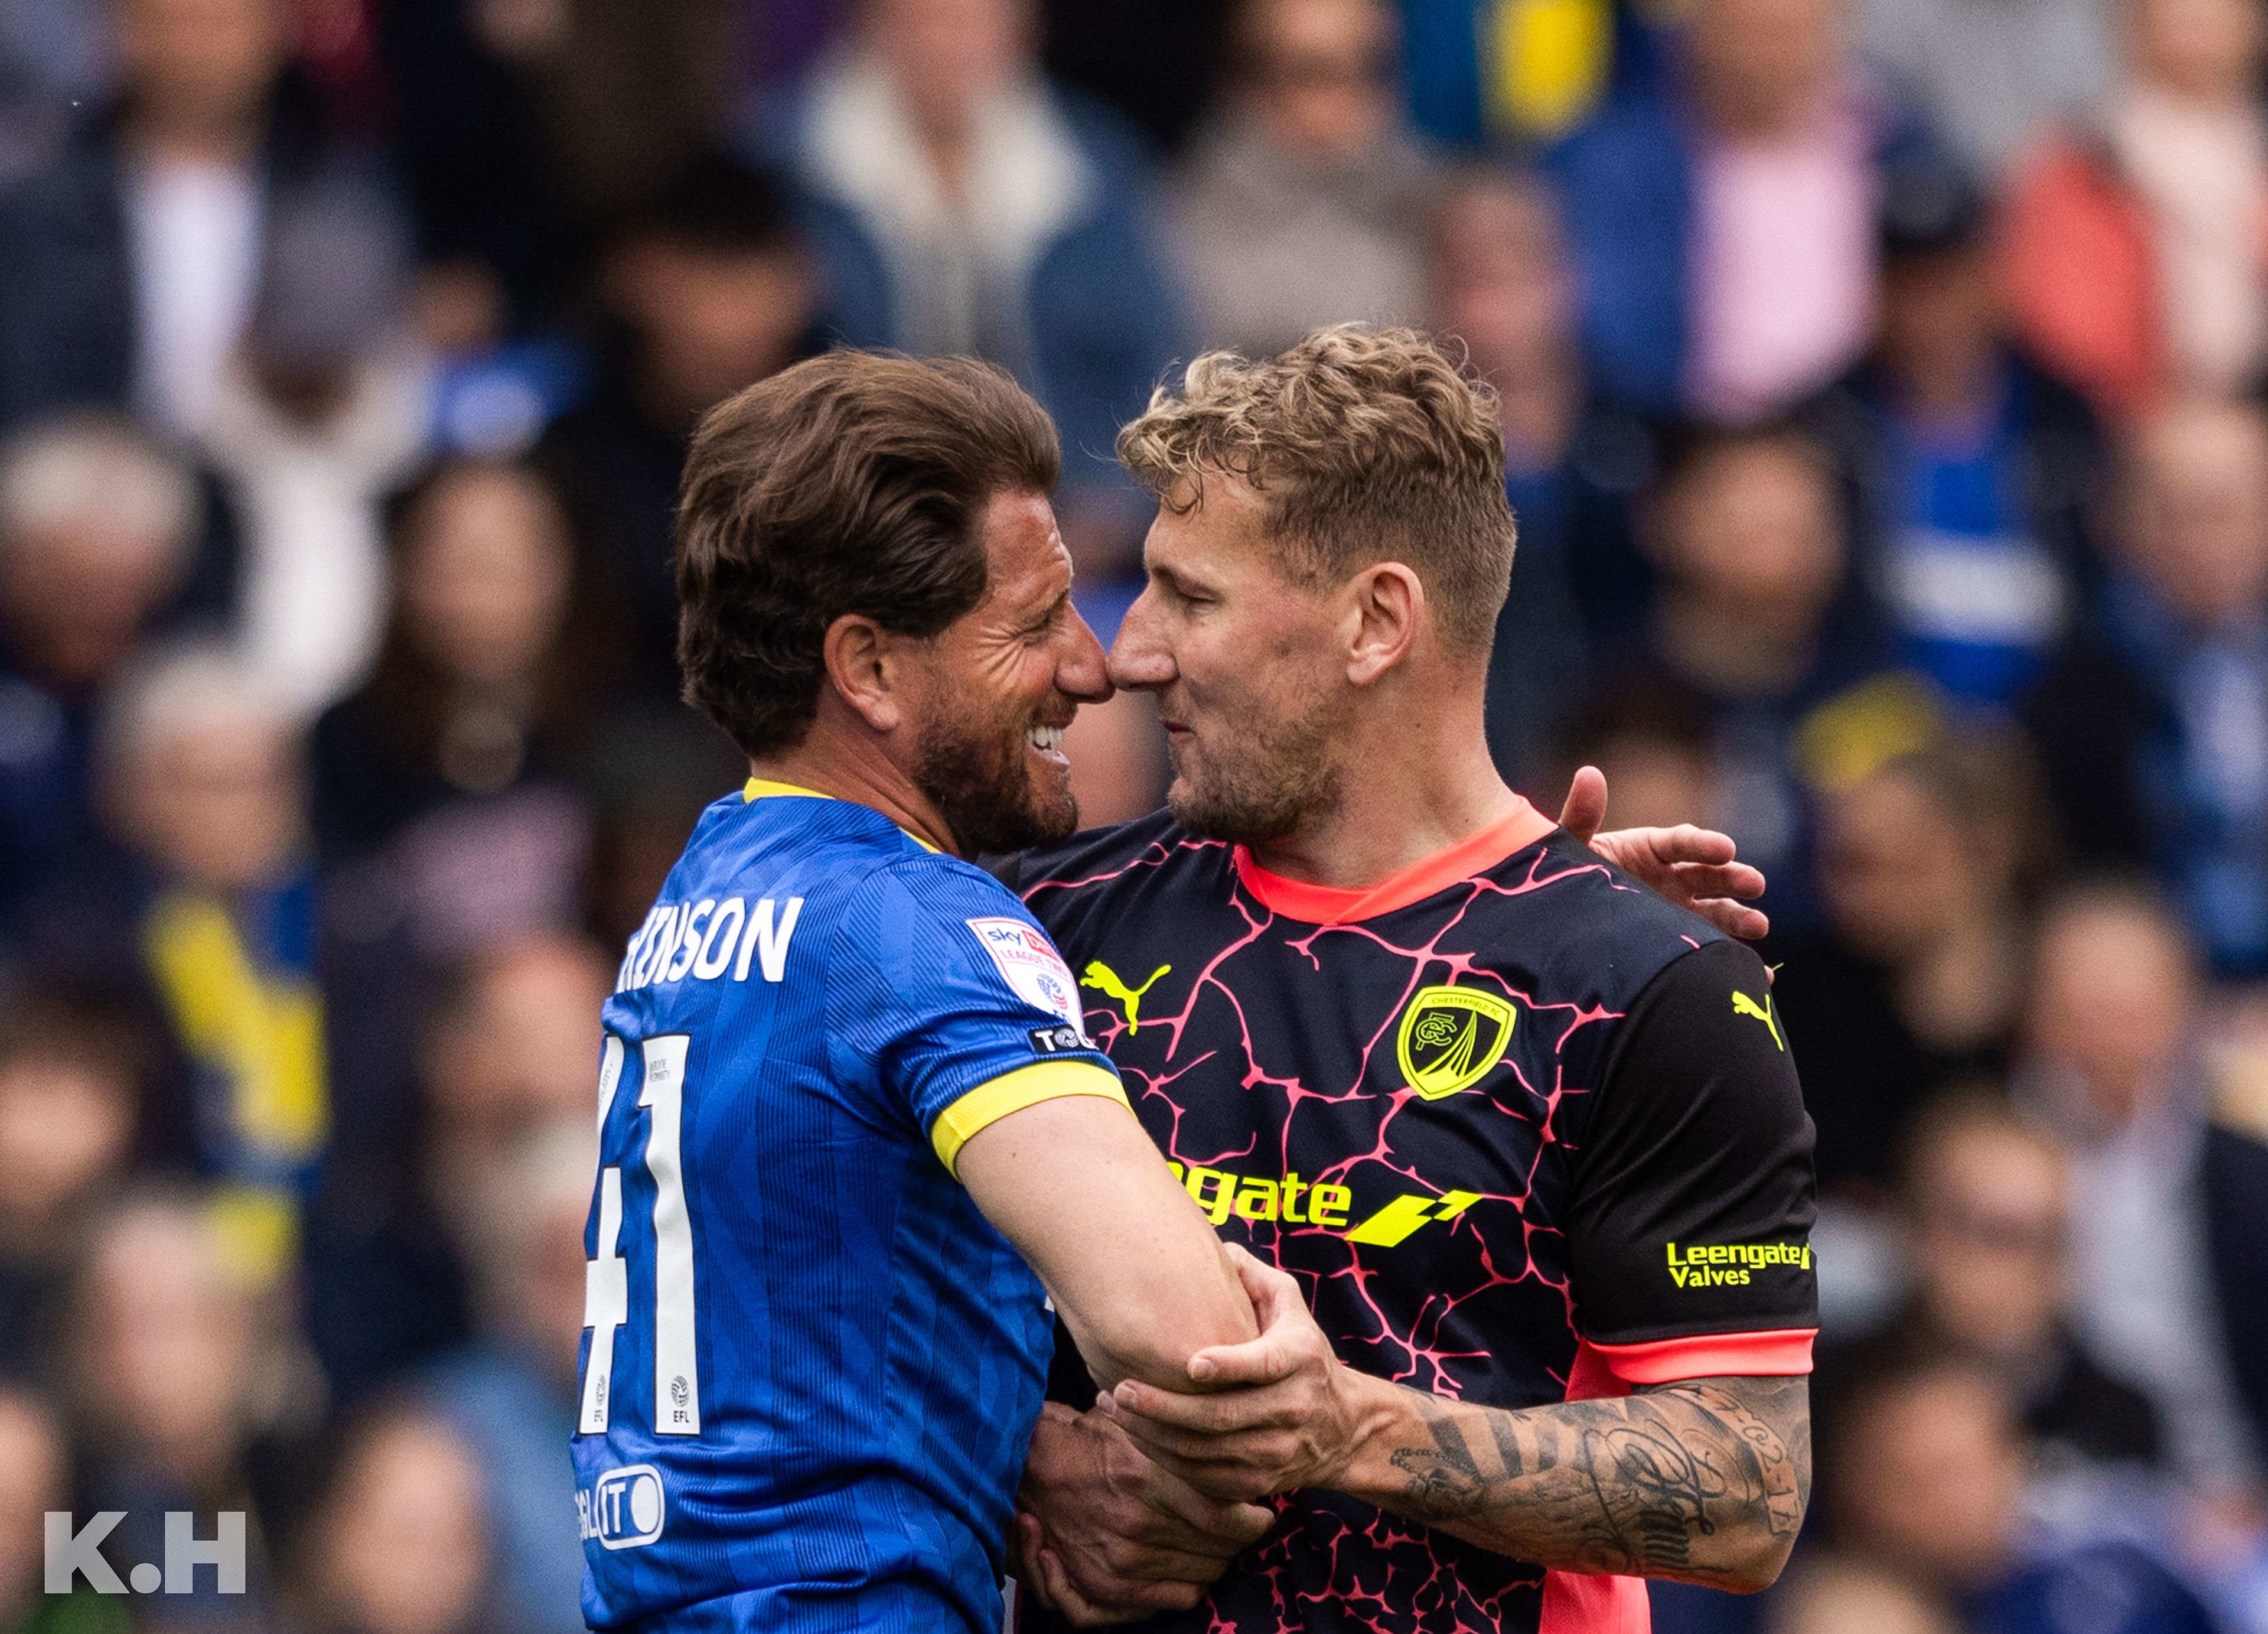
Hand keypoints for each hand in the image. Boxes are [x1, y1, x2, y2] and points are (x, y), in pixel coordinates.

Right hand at [1011, 1402, 1274, 1625]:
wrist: (1028, 1472)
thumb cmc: (1085, 1439)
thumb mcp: (1132, 1421)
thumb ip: (1178, 1433)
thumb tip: (1228, 1431)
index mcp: (1144, 1479)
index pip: (1224, 1516)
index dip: (1254, 1519)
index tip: (1263, 1509)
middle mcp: (1136, 1524)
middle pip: (1218, 1550)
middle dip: (1242, 1540)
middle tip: (1249, 1526)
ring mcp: (1123, 1560)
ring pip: (1201, 1574)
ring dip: (1221, 1560)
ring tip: (1224, 1543)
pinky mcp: (1109, 1585)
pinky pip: (1174, 1599)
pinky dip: (1193, 1586)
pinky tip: (1196, 1566)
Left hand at [1099, 1245, 1374, 1504]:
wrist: (1343, 1428)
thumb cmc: (1303, 1353)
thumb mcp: (1292, 1306)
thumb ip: (1254, 1277)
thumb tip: (1216, 1247)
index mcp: (1300, 1358)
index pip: (1266, 1365)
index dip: (1230, 1366)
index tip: (1190, 1362)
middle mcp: (1292, 1408)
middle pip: (1221, 1417)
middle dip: (1164, 1406)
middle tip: (1120, 1388)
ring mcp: (1275, 1451)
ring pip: (1205, 1452)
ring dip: (1153, 1433)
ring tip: (1114, 1408)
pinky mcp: (1259, 1482)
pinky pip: (1203, 1477)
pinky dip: (1165, 1459)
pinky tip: (1137, 1434)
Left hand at [1556, 765, 1769, 941]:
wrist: (1561, 921)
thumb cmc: (1568, 877)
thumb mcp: (1572, 848)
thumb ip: (1581, 816)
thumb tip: (1589, 773)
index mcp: (1650, 848)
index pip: (1682, 842)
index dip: (1703, 844)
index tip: (1725, 848)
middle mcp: (1673, 877)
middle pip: (1710, 875)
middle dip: (1734, 878)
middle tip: (1756, 883)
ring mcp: (1681, 911)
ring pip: (1719, 911)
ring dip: (1742, 917)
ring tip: (1759, 926)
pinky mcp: (1682, 941)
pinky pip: (1712, 950)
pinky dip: (1734, 960)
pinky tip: (1760, 976)